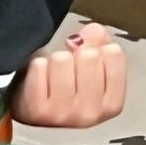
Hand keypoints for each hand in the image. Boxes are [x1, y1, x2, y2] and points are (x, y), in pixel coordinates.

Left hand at [12, 23, 126, 129]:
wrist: (33, 114)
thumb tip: (95, 30)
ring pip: (63, 59)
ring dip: (54, 60)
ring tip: (52, 75)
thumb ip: (99, 44)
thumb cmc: (66, 91)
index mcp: (111, 103)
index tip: (88, 61)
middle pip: (89, 55)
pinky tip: (39, 81)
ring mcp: (64, 113)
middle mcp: (91, 113)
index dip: (97, 48)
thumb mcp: (91, 69)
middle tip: (68, 69)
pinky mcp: (38, 110)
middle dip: (75, 54)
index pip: (113, 53)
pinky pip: (39, 67)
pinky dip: (37, 67)